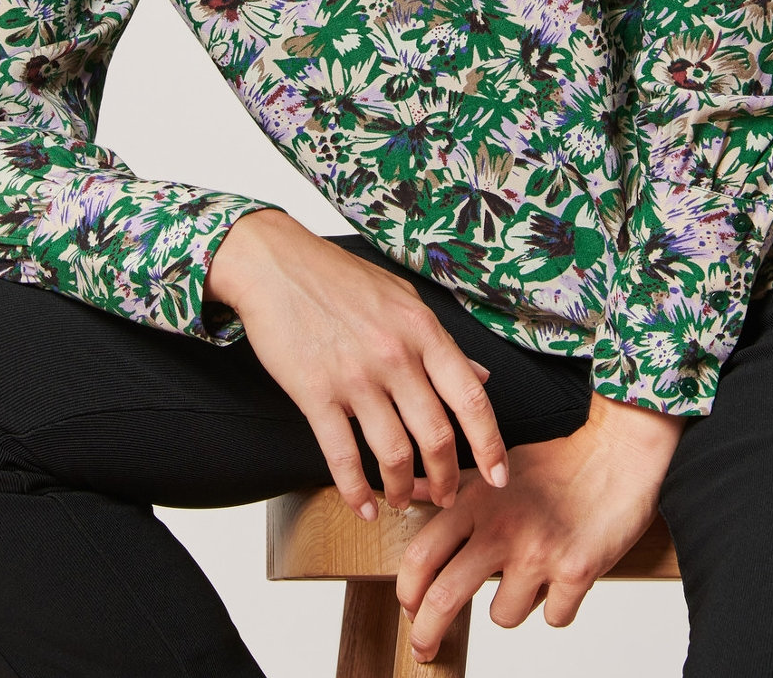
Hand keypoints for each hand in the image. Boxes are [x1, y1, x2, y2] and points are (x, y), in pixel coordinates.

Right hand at [206, 211, 508, 516]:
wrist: (274, 264)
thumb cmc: (340, 277)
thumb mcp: (402, 298)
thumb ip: (442, 340)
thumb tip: (481, 377)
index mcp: (423, 330)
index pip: (471, 398)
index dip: (490, 444)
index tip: (498, 476)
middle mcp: (395, 356)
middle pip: (436, 436)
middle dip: (447, 477)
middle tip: (445, 496)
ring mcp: (355, 376)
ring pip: (394, 453)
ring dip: (402, 488)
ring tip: (402, 500)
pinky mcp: (314, 393)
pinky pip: (342, 457)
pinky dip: (356, 492)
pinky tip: (364, 508)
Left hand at [394, 392, 683, 662]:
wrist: (618, 455)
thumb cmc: (556, 463)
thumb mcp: (494, 467)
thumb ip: (450, 487)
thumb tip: (406, 492)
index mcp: (477, 502)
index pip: (422, 555)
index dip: (406, 591)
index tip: (408, 609)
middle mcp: (503, 528)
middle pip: (445, 598)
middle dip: (426, 633)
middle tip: (424, 647)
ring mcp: (540, 552)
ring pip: (503, 616)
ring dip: (512, 606)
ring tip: (530, 575)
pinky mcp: (577, 571)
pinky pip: (552, 618)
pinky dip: (557, 606)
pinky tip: (562, 577)